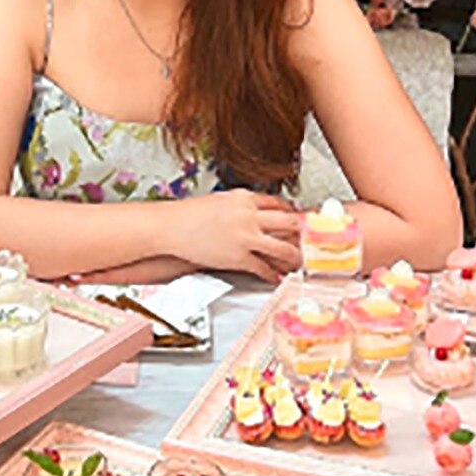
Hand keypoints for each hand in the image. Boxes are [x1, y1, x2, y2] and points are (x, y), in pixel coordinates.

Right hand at [165, 191, 302, 281]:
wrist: (168, 227)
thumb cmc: (188, 215)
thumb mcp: (220, 200)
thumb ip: (242, 205)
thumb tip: (260, 213)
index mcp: (244, 198)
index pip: (279, 204)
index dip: (292, 213)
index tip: (297, 220)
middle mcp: (249, 216)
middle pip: (289, 223)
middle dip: (300, 234)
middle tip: (306, 241)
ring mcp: (245, 237)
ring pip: (284, 248)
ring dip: (294, 257)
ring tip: (296, 262)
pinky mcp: (238, 258)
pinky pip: (264, 268)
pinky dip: (272, 275)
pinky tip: (274, 277)